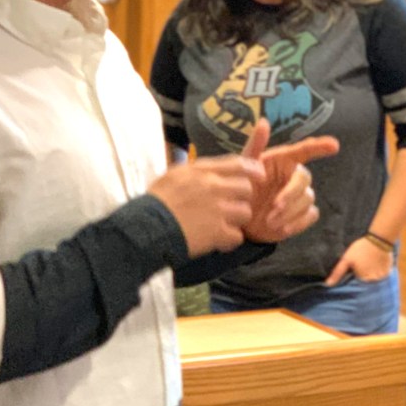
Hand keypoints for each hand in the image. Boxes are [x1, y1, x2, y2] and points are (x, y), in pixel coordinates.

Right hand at [148, 154, 263, 256]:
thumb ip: (195, 171)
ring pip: (245, 212)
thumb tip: (208, 170)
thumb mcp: (173, 175)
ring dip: (236, 221)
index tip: (259, 174)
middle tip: (229, 208)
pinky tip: (218, 242)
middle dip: (241, 199)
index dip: (253, 169)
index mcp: (201, 171)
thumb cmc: (155, 202)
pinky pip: (237, 236)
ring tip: (221, 226)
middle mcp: (213, 187)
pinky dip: (229, 241)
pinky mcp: (218, 232)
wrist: (145, 228)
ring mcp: (218, 210)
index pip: (238, 163)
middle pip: (246, 189)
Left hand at [242, 119, 339, 242]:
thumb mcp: (243, 168)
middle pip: (305, 179)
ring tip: (269, 221)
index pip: (304, 150)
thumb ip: (255, 146)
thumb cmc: (241, 188)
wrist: (238, 220)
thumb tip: (263, 122)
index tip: (334, 145)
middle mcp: (294, 176)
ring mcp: (299, 196)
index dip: (319, 147)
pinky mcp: (302, 215)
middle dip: (291, 193)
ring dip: (290, 211)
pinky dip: (298, 223)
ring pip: (307, 199)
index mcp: (283, 161)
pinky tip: (282, 229)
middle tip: (274, 207)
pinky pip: (310, 215)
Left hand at [325, 235, 393, 285]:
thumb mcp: (346, 259)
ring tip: (368, 267)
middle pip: (366, 285)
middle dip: (362, 281)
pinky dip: (378, 273)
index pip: (356, 287)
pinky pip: (382, 277)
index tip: (353, 275)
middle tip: (361, 270)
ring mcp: (382, 277)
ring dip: (371, 277)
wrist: (379, 238)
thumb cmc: (361, 248)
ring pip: (374, 281)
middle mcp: (374, 281)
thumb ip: (337, 272)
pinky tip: (376, 266)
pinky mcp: (388, 272)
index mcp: (363, 280)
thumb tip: (327, 284)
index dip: (353, 282)